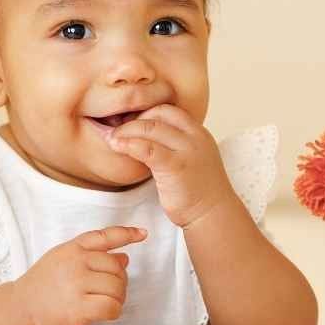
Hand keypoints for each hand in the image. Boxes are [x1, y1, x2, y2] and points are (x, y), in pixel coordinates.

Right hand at [14, 225, 146, 324]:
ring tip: (103, 303)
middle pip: (117, 268)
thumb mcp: (61, 260)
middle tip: (106, 292)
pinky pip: (112, 307)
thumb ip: (90, 256)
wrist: (21, 310)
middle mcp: (76, 263)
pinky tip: (103, 314)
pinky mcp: (79, 307)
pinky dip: (113, 312)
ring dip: (117, 299)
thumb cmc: (42, 287)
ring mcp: (77, 284)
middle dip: (119, 282)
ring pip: (117, 288)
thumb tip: (124, 257)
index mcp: (72, 249)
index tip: (143, 234)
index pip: (105, 236)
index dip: (127, 234)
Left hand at [105, 104, 235, 227]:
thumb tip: (145, 137)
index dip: (145, 114)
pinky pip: (147, 148)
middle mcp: (195, 137)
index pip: (167, 110)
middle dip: (132, 121)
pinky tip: (118, 147)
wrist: (213, 214)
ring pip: (150, 128)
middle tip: (117, 133)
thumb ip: (174, 145)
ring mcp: (186, 150)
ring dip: (126, 132)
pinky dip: (129, 145)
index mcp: (198, 132)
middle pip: (157, 115)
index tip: (130, 126)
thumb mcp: (190, 159)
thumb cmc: (198, 191)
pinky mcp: (175, 166)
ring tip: (112, 140)